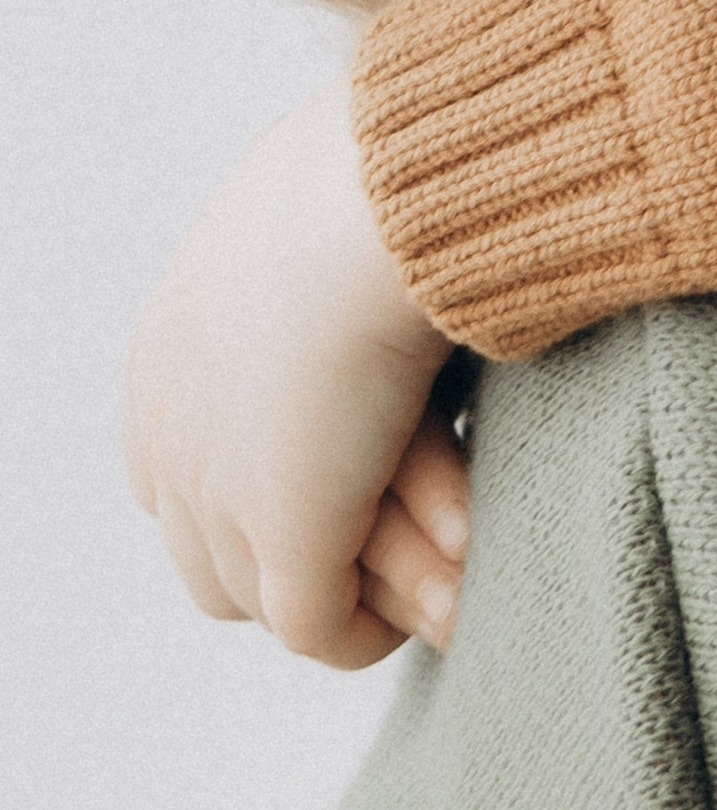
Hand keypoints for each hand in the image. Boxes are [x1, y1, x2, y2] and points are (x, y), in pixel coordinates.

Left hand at [124, 79, 468, 666]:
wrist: (382, 196)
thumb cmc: (382, 177)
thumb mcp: (327, 222)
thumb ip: (330, 275)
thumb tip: (374, 288)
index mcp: (168, 351)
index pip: (189, 471)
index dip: (271, 492)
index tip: (368, 475)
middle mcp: (170, 431)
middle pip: (217, 549)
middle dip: (318, 557)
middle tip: (427, 542)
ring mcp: (219, 492)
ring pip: (273, 591)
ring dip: (367, 586)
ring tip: (455, 572)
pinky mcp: (288, 536)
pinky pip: (319, 628)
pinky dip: (369, 633)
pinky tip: (446, 603)